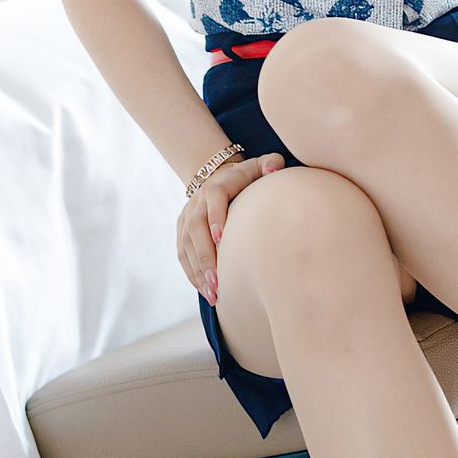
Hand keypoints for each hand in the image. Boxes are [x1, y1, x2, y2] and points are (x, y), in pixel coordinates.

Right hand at [178, 150, 287, 303]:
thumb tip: (275, 167)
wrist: (217, 177)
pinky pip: (182, 255)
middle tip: (217, 281)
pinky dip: (192, 274)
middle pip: (195, 229)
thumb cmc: (247, 178)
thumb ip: (270, 163)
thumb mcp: (259, 166)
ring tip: (213, 294)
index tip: (220, 239)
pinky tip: (205, 291)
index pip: (213, 200)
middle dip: (205, 256)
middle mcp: (196, 202)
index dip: (215, 217)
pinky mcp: (181, 232)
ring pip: (186, 246)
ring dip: (198, 271)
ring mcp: (186, 218)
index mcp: (216, 186)